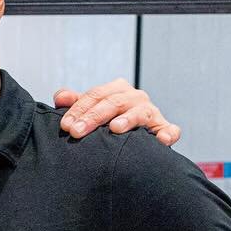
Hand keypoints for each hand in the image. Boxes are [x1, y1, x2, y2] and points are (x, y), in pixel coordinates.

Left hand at [55, 80, 180, 144]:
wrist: (129, 138)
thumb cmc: (105, 122)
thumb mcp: (89, 111)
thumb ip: (75, 103)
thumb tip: (60, 97)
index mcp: (116, 90)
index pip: (95, 95)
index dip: (79, 109)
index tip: (65, 126)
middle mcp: (135, 98)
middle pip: (114, 102)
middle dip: (94, 117)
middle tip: (77, 132)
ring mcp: (152, 113)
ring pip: (140, 112)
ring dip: (128, 119)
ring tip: (115, 128)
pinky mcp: (165, 129)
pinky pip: (170, 130)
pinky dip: (168, 133)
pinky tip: (161, 140)